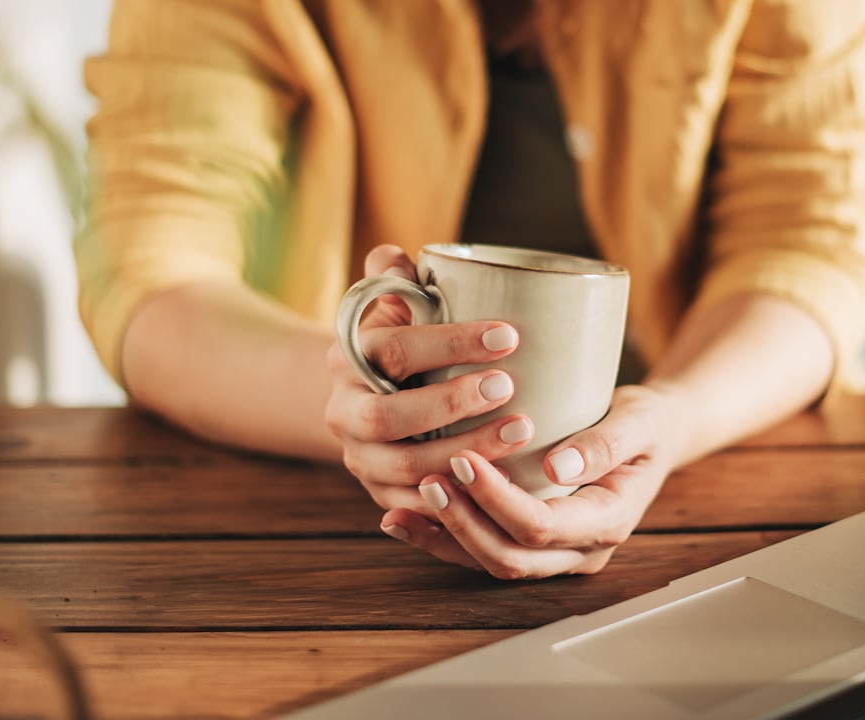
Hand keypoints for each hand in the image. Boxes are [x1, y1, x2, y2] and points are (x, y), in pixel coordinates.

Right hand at [324, 245, 536, 514]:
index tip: (507, 335)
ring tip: (521, 432)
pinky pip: (415, 506)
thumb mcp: (395, 308)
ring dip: (465, 451)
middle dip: (450, 404)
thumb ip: (396, 280)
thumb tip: (393, 257)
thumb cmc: (402, 344)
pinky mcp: (382, 494)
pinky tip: (500, 484)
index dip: (449, 342)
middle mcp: (343, 412)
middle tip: (507, 387)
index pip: (393, 349)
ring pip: (406, 466)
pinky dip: (456, 499)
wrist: (368, 400)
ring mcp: (360, 458)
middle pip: (388, 415)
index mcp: (347, 358)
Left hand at [378, 384, 691, 578]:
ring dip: (447, 536)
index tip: (465, 459)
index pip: (542, 526)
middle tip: (430, 479)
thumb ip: (604, 444)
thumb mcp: (638, 421)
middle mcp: (579, 549)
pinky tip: (404, 519)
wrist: (650, 437)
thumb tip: (560, 468)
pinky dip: (441, 539)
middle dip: (464, 522)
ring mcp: (555, 553)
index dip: (498, 499)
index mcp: (607, 521)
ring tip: (406, 502)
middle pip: (511, 556)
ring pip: (491, 562)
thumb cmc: (645, 423)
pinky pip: (482, 551)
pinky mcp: (530, 543)